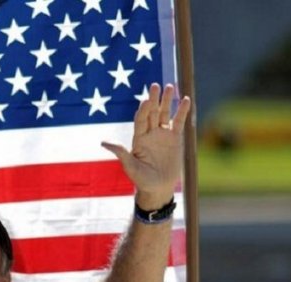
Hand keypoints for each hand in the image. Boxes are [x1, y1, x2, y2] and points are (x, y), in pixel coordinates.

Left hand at [101, 83, 191, 209]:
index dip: (143, 110)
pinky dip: (182, 111)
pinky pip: (179, 122)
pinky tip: (185, 99)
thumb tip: (104, 142)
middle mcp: (150, 133)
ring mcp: (163, 134)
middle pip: (152, 112)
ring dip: (167, 101)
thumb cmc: (141, 180)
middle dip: (154, 99)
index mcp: (138, 138)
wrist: (158, 188)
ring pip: (165, 114)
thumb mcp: (130, 166)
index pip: (141, 120)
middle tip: (155, 85)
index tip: (146, 100)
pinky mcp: (175, 139)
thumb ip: (121, 153)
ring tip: (170, 86)